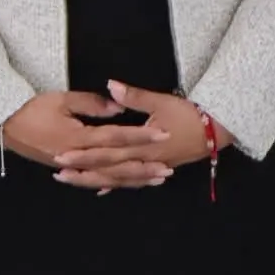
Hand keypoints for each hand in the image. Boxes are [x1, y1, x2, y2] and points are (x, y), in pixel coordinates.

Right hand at [2, 90, 169, 191]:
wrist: (6, 127)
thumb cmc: (32, 109)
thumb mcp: (61, 99)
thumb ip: (91, 104)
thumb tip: (117, 109)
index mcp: (79, 138)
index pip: (117, 137)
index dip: (141, 135)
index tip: (162, 134)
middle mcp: (79, 158)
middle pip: (117, 164)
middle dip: (144, 166)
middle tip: (168, 168)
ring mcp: (74, 168)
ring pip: (109, 177)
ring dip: (134, 179)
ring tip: (156, 179)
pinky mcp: (69, 170)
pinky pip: (95, 181)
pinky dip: (113, 184)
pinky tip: (128, 185)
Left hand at [48, 81, 231, 191]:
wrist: (215, 130)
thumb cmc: (189, 113)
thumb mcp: (160, 101)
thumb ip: (133, 96)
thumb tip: (110, 86)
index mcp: (139, 145)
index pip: (105, 152)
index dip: (82, 155)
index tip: (61, 156)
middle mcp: (141, 161)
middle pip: (107, 170)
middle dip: (82, 172)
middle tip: (59, 173)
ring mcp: (148, 168)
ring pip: (116, 179)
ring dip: (94, 180)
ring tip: (72, 181)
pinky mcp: (154, 168)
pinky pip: (131, 180)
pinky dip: (115, 184)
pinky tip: (102, 188)